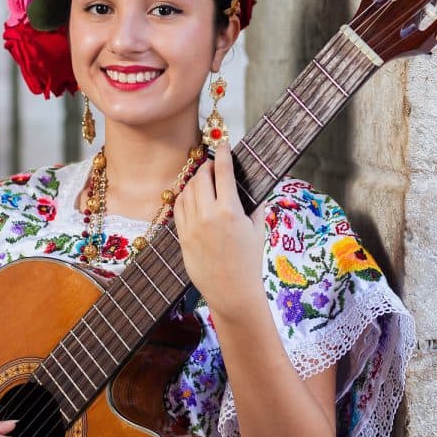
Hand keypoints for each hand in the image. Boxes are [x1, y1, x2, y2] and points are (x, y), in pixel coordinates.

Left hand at [173, 141, 267, 320]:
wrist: (231, 291)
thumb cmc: (249, 261)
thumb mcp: (258, 229)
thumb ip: (254, 204)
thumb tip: (252, 185)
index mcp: (230, 211)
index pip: (223, 171)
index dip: (223, 154)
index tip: (224, 145)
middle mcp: (208, 215)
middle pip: (201, 177)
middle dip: (208, 167)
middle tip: (214, 166)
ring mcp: (192, 226)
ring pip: (187, 190)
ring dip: (195, 180)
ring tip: (204, 180)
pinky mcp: (182, 236)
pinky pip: (178, 208)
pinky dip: (184, 196)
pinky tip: (191, 196)